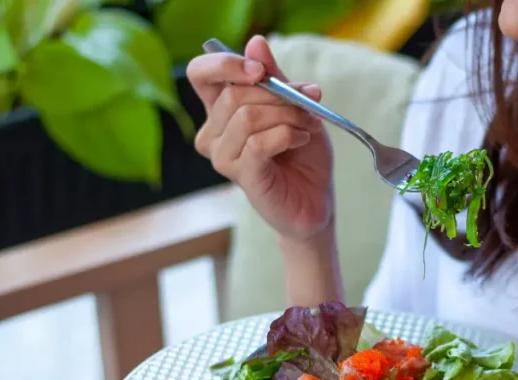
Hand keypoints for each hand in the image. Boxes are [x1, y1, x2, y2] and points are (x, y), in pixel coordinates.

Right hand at [187, 36, 335, 240]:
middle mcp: (214, 133)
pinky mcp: (241, 176)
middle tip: (307, 105)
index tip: (261, 71)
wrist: (315, 199)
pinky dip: (287, 135)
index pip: (201, 74)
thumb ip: (275, 77)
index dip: (227, 64)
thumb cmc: (302, 155)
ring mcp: (223, 157)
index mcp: (221, 110)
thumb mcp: (294, 107)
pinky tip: (301, 140)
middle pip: (234, 95)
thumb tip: (256, 42)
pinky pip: (258, 142)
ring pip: (247, 117)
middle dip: (278, 95)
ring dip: (287, 116)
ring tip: (307, 127)